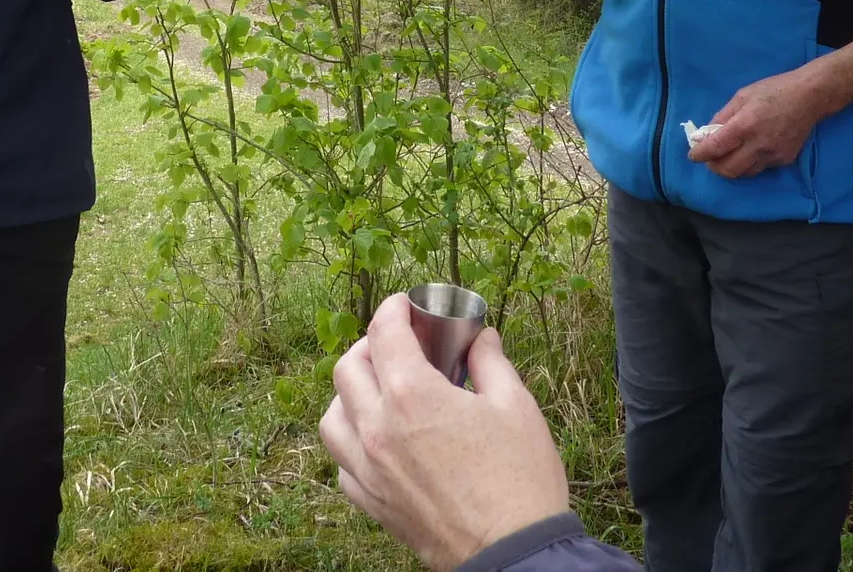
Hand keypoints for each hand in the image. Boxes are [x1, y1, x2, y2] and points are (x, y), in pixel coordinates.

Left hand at [319, 292, 570, 571]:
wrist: (514, 554)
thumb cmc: (520, 479)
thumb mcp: (515, 405)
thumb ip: (490, 362)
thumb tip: (480, 337)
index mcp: (412, 396)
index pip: (383, 333)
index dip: (392, 309)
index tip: (405, 305)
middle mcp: (378, 429)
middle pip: (347, 369)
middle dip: (369, 346)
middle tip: (397, 345)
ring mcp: (370, 470)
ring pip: (333, 416)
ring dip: (349, 394)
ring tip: (379, 391)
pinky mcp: (374, 504)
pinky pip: (343, 463)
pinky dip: (352, 442)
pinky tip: (378, 440)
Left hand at [689, 65, 828, 178]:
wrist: (809, 97)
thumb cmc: (773, 91)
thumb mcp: (742, 96)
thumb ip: (723, 116)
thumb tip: (707, 133)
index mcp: (744, 125)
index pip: (715, 148)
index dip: (700, 154)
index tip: (693, 156)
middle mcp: (758, 144)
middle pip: (729, 169)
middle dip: (714, 167)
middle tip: (710, 158)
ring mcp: (773, 155)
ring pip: (745, 173)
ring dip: (732, 167)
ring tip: (729, 155)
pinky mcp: (785, 160)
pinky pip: (761, 168)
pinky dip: (750, 163)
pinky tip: (751, 150)